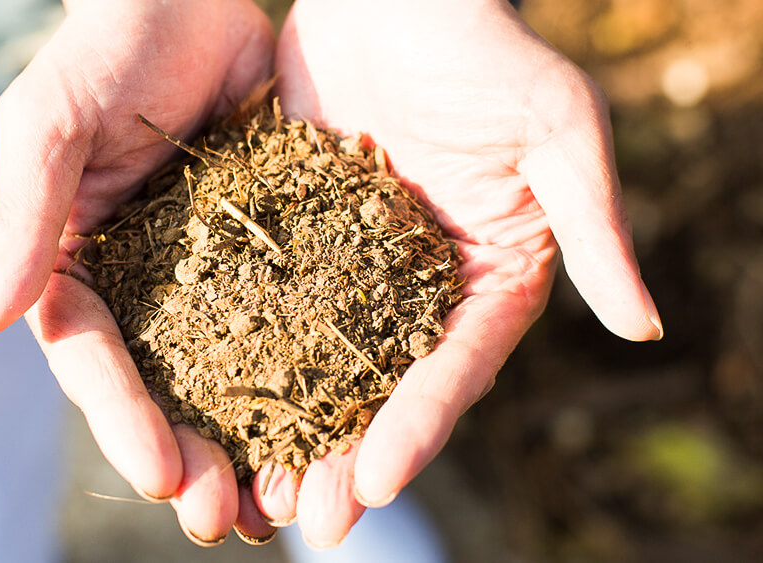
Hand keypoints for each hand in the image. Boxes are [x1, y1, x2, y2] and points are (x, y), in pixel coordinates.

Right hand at [0, 0, 276, 544]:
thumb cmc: (107, 47)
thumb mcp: (48, 125)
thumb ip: (21, 220)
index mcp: (80, 267)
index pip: (95, 360)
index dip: (122, 420)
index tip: (158, 477)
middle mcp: (146, 285)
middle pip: (164, 387)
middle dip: (191, 455)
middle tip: (224, 519)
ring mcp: (212, 274)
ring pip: (233, 372)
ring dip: (253, 440)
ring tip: (285, 502)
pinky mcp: (276, 251)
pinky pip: (297, 320)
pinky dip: (311, 375)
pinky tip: (338, 421)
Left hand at [259, 0, 662, 547]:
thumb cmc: (484, 45)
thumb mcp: (555, 129)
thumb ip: (593, 227)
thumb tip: (646, 327)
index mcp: (489, 274)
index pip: (455, 365)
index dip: (418, 427)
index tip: (372, 484)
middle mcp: (422, 283)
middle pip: (386, 385)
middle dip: (348, 454)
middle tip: (309, 517)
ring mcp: (355, 265)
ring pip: (322, 362)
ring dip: (292, 427)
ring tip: (254, 490)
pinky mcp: (299, 236)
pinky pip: (270, 304)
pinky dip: (244, 356)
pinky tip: (210, 401)